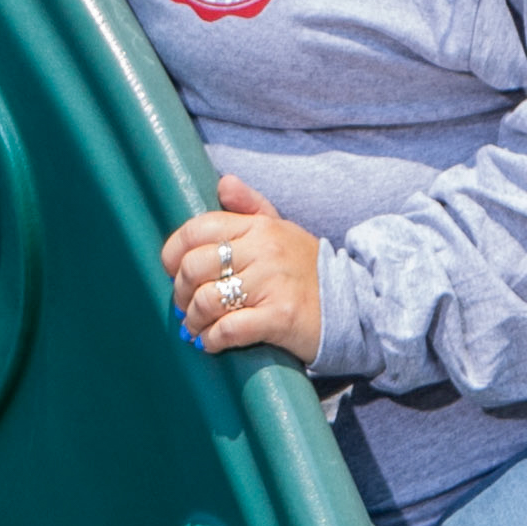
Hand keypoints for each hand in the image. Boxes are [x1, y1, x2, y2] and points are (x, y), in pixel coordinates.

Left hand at [164, 173, 322, 361]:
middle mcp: (264, 250)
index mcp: (260, 227)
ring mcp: (272, 284)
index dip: (173, 252)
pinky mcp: (280, 317)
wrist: (355, 305)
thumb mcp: (281, 231)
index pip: (198, 229)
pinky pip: (229, 329)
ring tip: (196, 327)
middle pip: (194, 266)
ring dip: (193, 320)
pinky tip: (211, 342)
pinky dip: (212, 340)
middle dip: (179, 291)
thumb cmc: (307, 270)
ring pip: (206, 300)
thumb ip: (250, 206)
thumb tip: (223, 182)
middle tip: (184, 305)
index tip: (171, 271)